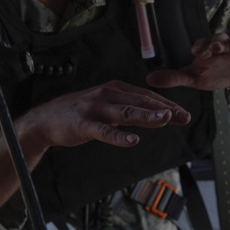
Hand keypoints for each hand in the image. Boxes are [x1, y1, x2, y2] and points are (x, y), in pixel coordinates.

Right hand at [0, 80, 189, 211]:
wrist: (46, 120)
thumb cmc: (80, 114)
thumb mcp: (107, 107)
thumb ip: (130, 110)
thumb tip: (157, 115)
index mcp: (114, 89)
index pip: (146, 96)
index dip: (166, 104)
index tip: (183, 114)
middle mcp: (107, 95)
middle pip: (140, 101)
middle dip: (163, 109)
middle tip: (183, 116)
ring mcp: (95, 109)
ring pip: (126, 112)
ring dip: (147, 115)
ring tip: (165, 119)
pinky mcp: (84, 124)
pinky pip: (104, 131)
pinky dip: (119, 136)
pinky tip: (133, 140)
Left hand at [145, 32, 229, 92]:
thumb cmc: (212, 74)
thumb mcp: (194, 78)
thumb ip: (174, 78)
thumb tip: (148, 79)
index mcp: (207, 50)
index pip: (202, 46)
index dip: (201, 48)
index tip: (197, 53)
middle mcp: (223, 46)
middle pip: (220, 39)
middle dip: (219, 42)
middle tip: (216, 47)